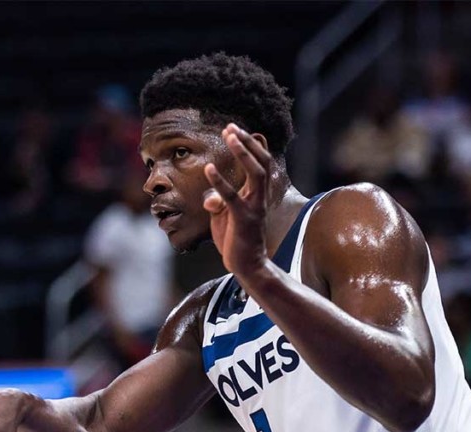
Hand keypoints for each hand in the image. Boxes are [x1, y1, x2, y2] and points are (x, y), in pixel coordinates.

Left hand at [203, 123, 269, 276]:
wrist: (247, 266)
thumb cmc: (236, 240)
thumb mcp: (224, 216)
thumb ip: (218, 202)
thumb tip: (209, 198)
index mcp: (257, 195)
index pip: (260, 163)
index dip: (249, 145)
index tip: (234, 130)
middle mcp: (260, 198)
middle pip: (261, 161)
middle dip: (247, 142)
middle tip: (231, 127)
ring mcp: (254, 208)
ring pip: (255, 173)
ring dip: (242, 153)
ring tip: (229, 137)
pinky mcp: (243, 220)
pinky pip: (233, 197)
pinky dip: (220, 182)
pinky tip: (209, 168)